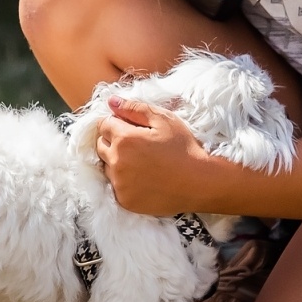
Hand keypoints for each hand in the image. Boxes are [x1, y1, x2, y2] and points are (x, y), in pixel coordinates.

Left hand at [94, 96, 214, 215]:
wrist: (199, 183)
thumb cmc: (184, 148)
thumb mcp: (164, 120)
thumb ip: (134, 108)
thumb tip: (111, 101)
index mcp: (124, 139)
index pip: (104, 125)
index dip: (118, 123)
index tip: (133, 128)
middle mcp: (116, 162)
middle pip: (101, 145)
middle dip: (114, 141)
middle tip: (138, 145)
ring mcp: (119, 183)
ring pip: (107, 166)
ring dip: (117, 161)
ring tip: (142, 163)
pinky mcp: (124, 200)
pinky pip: (116, 186)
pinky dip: (124, 181)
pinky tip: (143, 178)